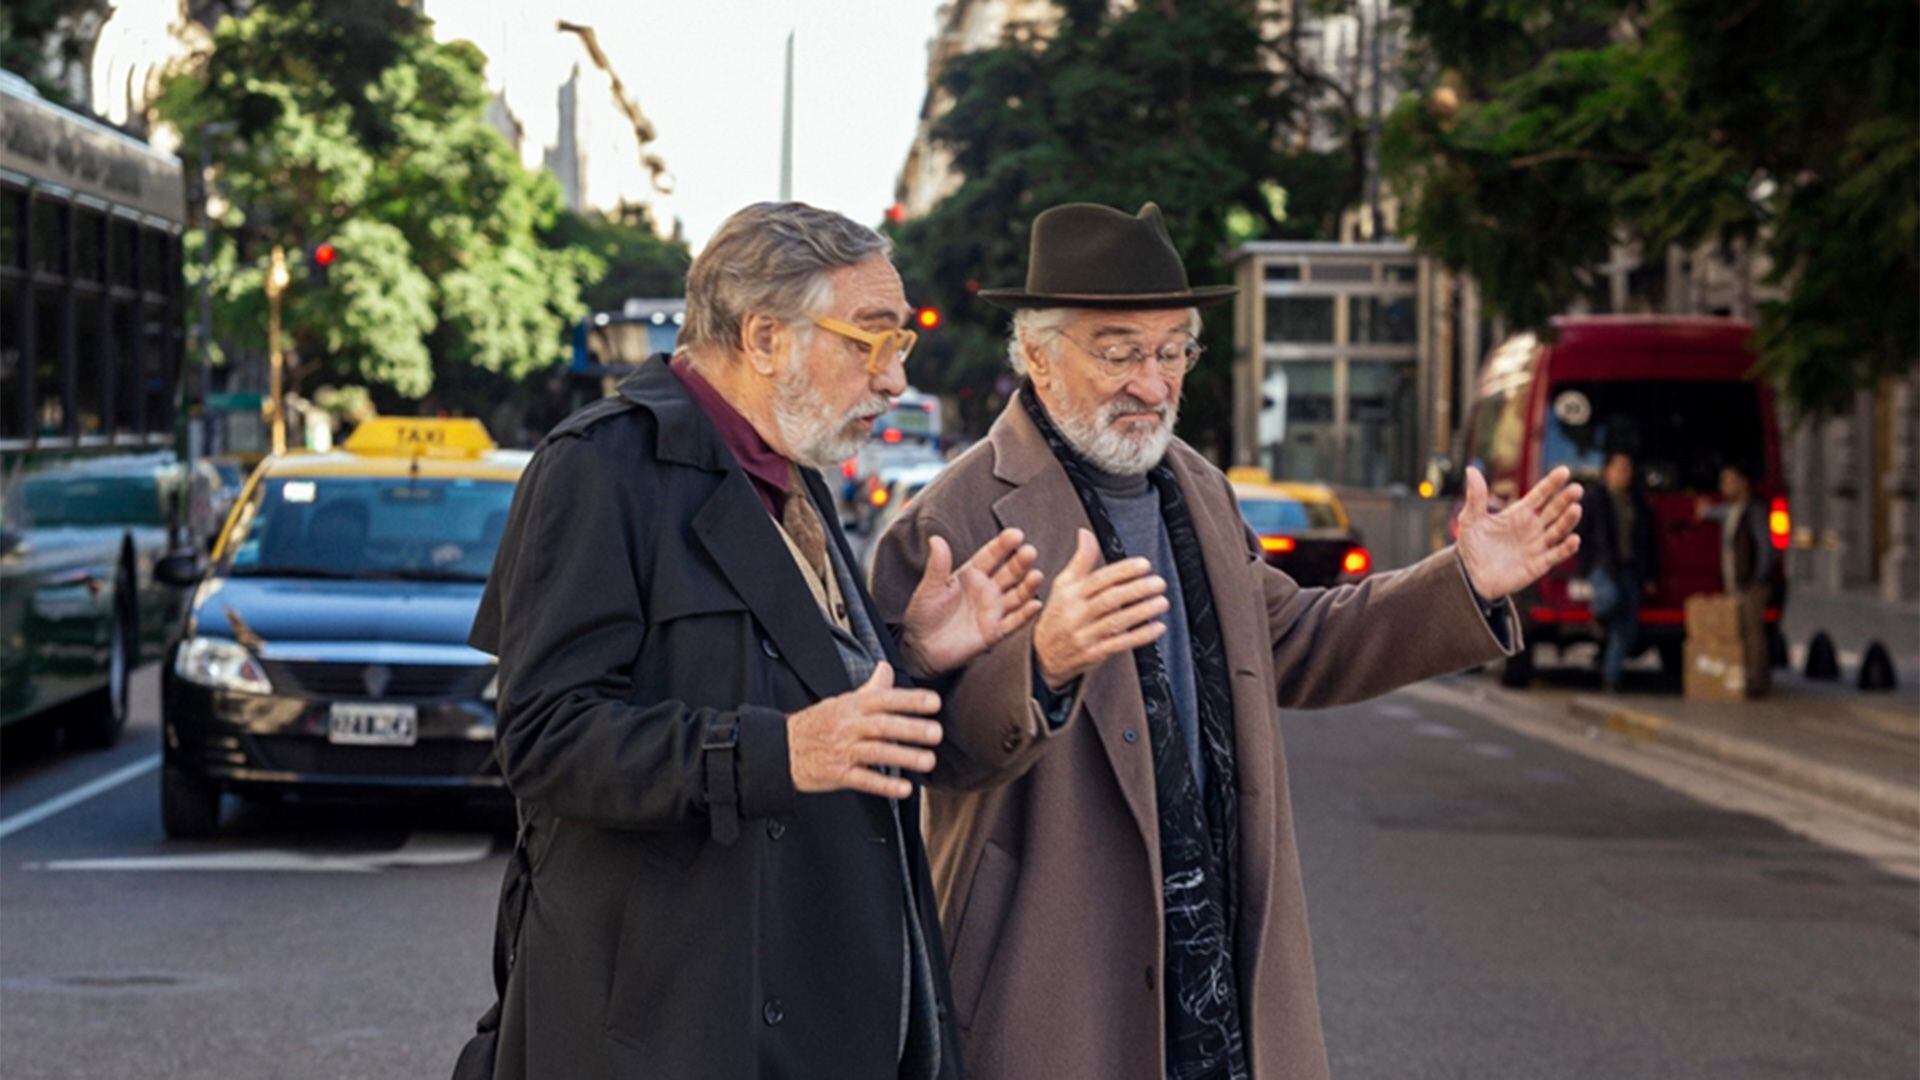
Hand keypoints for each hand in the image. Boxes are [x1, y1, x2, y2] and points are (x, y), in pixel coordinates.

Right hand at [787, 663, 942, 799]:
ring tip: (928, 761)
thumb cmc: (817, 724)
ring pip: (876, 752)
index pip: (883, 698)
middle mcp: (848, 727)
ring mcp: (842, 751)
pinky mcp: (837, 774)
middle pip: (882, 725)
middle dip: (911, 728)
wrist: (782, 750)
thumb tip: (887, 668)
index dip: (909, 700)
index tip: (933, 702)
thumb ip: (870, 688)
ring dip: (904, 756)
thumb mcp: (842, 701)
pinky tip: (904, 789)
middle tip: (936, 732)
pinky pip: (863, 780)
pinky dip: (884, 785)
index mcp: (851, 706)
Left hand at [899, 528, 1043, 675]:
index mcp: (972, 575)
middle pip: (1009, 573)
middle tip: (1030, 552)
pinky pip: (1014, 622)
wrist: (921, 648)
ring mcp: (993, 611)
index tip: (1015, 534)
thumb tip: (936, 539)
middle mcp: (987, 590)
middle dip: (1020, 563)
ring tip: (1036, 576)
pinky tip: (1035, 604)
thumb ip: (937, 565)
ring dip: (1028, 586)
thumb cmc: (923, 614)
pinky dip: (1025, 614)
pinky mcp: (994, 632)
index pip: (991, 556)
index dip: (1003, 545)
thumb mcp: (929, 587)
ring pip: (1016, 595)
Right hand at [1033, 529, 1167, 689]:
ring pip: (1116, 622)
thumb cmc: (1057, 615)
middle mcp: (1076, 614)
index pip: (1099, 579)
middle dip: (1137, 590)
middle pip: (1110, 599)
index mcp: (1070, 594)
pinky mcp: (1093, 654)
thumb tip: (1085, 533)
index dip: (1123, 571)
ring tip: (1162, 602)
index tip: (1144, 565)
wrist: (1041, 656)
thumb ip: (1080, 560)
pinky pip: (1119, 644)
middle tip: (1159, 582)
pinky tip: (1157, 627)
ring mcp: (1084, 635)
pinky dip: (1140, 636)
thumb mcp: (1062, 585)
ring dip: (1142, 612)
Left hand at [1457, 465, 1582, 600]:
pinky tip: (1574, 539)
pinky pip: (1556, 555)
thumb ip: (1475, 497)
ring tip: (1576, 509)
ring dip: (1568, 520)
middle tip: (1577, 489)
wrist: (1470, 577)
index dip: (1551, 483)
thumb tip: (1471, 469)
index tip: (1564, 471)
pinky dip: (1566, 548)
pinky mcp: (1538, 565)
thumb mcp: (1470, 520)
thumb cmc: (1471, 547)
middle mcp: (1532, 527)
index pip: (1539, 495)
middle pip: (1553, 510)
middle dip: (1565, 499)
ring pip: (1558, 530)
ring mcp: (1537, 546)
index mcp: (1519, 513)